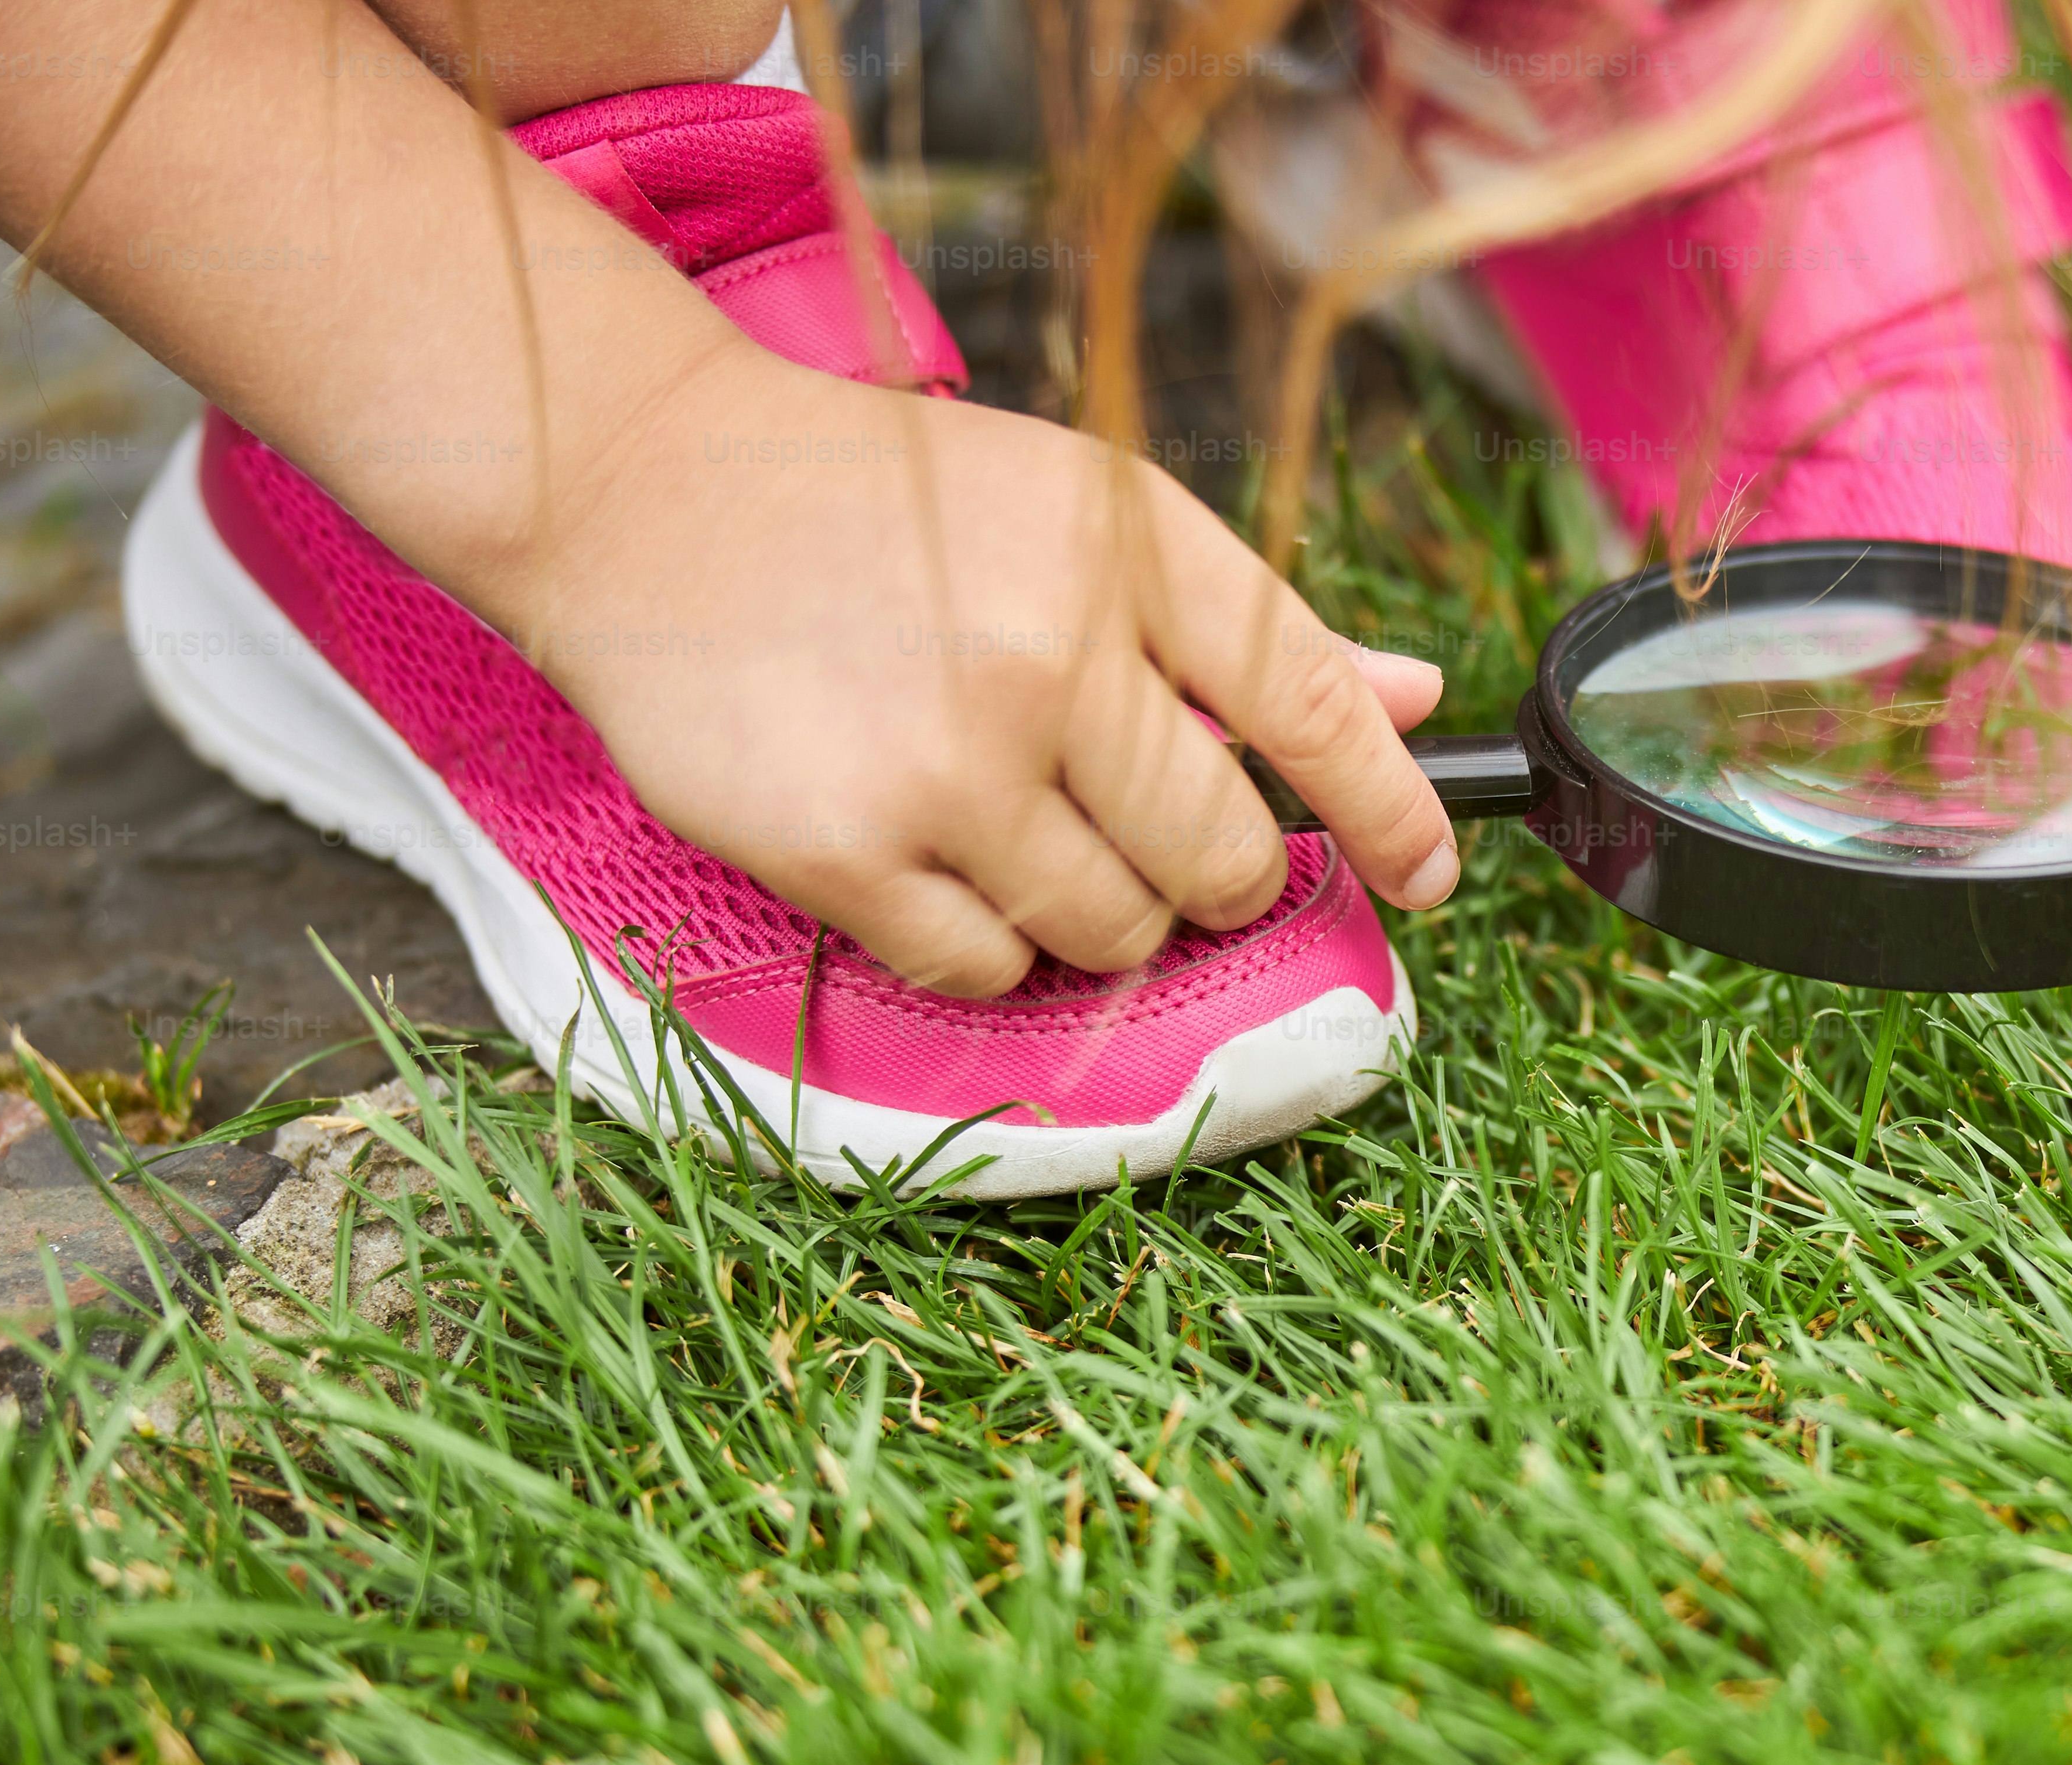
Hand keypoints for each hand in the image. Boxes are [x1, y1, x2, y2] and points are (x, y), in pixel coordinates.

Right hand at [505, 347, 1457, 997]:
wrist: (639, 488)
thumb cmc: (884, 509)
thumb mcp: (1081, 518)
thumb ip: (1244, 628)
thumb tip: (1410, 702)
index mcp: (1131, 549)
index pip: (1315, 704)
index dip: (1394, 809)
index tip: (1433, 874)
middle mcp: (1053, 652)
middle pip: (1220, 855)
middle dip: (1210, 876)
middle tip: (1156, 847)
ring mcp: (947, 759)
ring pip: (1114, 930)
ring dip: (1095, 914)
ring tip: (1015, 826)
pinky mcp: (846, 846)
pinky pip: (990, 969)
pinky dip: (986, 945)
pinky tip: (931, 857)